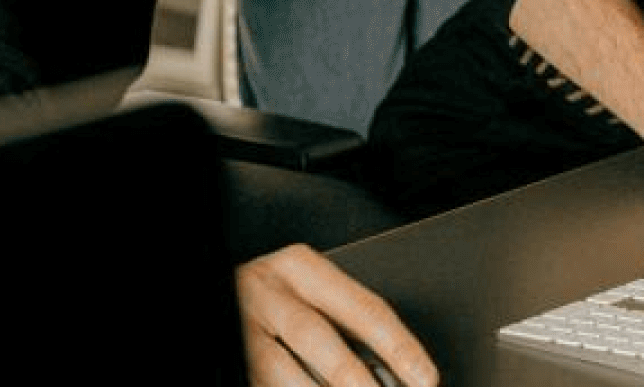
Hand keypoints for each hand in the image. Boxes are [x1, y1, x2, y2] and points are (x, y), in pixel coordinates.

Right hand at [234, 245, 435, 386]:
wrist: (219, 298)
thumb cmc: (273, 303)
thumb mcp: (308, 298)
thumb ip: (345, 326)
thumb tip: (392, 371)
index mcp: (300, 268)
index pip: (362, 306)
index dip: (399, 346)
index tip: (425, 377)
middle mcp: (267, 292)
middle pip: (316, 336)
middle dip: (353, 377)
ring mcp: (240, 326)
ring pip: (280, 371)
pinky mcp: (229, 355)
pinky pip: (259, 382)